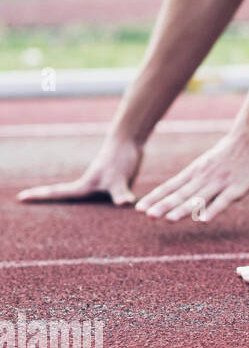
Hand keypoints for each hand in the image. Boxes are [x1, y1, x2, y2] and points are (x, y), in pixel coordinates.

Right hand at [17, 137, 141, 205]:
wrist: (130, 140)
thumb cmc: (121, 159)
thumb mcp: (120, 179)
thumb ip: (121, 193)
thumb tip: (126, 204)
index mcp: (85, 187)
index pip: (58, 193)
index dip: (39, 196)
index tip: (20, 197)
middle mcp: (90, 186)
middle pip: (64, 195)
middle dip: (48, 200)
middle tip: (26, 200)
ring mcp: (101, 184)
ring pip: (83, 197)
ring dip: (73, 203)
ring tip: (59, 207)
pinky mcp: (114, 182)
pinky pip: (102, 196)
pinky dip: (97, 202)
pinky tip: (101, 206)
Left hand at [136, 131, 248, 221]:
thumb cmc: (228, 152)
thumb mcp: (206, 163)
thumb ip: (194, 179)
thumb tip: (178, 196)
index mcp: (195, 172)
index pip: (170, 186)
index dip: (155, 198)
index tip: (140, 208)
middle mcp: (204, 178)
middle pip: (181, 194)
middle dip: (164, 206)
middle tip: (148, 215)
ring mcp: (220, 183)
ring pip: (199, 198)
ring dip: (183, 209)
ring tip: (168, 219)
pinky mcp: (237, 188)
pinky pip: (223, 201)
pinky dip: (213, 210)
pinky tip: (203, 220)